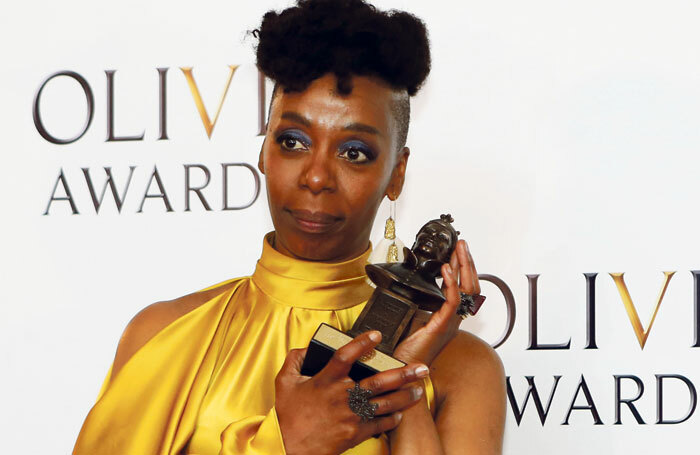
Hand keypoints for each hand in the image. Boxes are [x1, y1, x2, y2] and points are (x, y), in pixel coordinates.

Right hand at [275, 331, 430, 454]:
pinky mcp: (354, 434)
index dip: (362, 343)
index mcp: (325, 380)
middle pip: (378, 381)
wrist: (287, 448)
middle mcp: (341, 396)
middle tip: (420, 367)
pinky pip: (378, 425)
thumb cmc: (286, 416)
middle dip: (403, 374)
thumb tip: (307, 348)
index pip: (346, 355)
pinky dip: (391, 419)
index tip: (376, 335)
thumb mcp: (284, 382)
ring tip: (418, 389)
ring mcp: (350, 416)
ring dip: (404, 396)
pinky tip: (400, 413)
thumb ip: (296, 360)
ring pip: (384, 404)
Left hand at [393, 239, 480, 365]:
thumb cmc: (404, 349)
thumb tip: (411, 285)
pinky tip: (446, 269)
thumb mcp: (411, 317)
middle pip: (470, 286)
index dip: (462, 269)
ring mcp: (450, 323)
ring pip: (466, 291)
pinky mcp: (442, 326)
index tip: (458, 251)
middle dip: (467, 263)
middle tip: (463, 245)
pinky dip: (451, 283)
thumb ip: (417, 302)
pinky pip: (452, 302)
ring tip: (459, 251)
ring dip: (464, 268)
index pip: (462, 288)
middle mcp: (453, 319)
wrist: (401, 369)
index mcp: (447, 316)